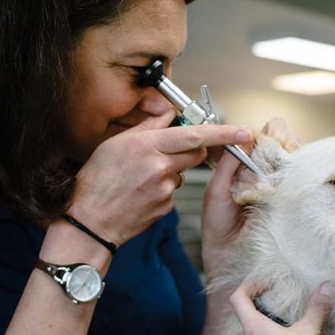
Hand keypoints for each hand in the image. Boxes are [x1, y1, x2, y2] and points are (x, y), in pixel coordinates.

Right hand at [66, 117, 252, 245]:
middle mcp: (160, 167)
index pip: (196, 135)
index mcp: (148, 146)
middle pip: (197, 153)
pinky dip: (164, 188)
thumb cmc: (97, 180)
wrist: (89, 222)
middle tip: (170, 151)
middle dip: (193, 149)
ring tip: (143, 176)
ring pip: (183, 172)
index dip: (224, 133)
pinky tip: (143, 192)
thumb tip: (169, 113)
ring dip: (173, 170)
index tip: (244, 132)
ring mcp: (165, 189)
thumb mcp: (116, 143)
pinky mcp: (167, 207)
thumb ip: (148, 126)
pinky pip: (174, 190)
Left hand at [201, 117, 299, 277]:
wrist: (231, 255)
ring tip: (276, 174)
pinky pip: (305, 173)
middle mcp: (265, 168)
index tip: (257, 142)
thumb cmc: (220, 226)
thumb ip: (227, 163)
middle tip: (271, 155)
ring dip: (289, 155)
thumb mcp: (217, 191)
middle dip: (279, 140)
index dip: (262, 134)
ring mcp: (283, 180)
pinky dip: (299, 172)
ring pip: (296, 150)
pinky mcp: (297, 194)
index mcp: (244, 162)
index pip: (260, 134)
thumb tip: (245, 137)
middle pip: (282, 136)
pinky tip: (288, 183)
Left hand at [229, 281, 334, 334]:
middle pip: (238, 325)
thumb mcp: (307, 331)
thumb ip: (317, 308)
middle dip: (250, 314)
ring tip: (281, 327)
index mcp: (253, 327)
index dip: (248, 287)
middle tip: (269, 309)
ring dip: (261, 334)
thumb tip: (327, 286)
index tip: (267, 284)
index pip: (237, 300)